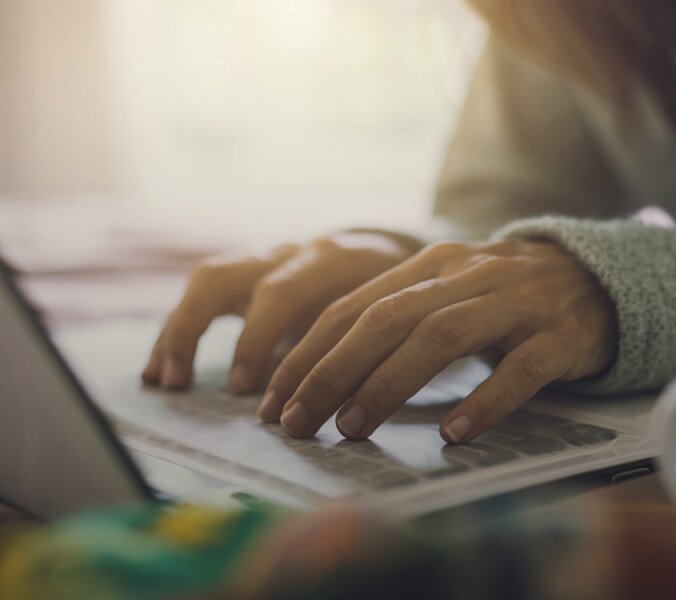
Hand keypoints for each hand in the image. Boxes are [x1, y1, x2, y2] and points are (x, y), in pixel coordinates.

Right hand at [141, 231, 420, 392]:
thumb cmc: (399, 294)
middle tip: (176, 384)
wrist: (396, 250)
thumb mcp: (397, 315)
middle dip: (193, 329)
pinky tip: (166, 366)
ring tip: (160, 379)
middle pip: (225, 276)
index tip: (241, 389)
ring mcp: (269, 257)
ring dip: (178, 330)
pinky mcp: (257, 270)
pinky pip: (209, 293)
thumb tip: (342, 404)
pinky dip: (184, 328)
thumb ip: (370, 346)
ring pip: (210, 279)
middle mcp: (292, 253)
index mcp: (333, 260)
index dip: (257, 339)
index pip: (282, 292)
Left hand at [263, 239, 616, 442]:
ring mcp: (516, 303)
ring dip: (390, 383)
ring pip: (441, 337)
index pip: (354, 306)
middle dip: (332, 371)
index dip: (309, 353)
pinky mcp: (559, 336)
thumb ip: (396, 317)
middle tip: (296, 422)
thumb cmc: (505, 296)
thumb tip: (325, 370)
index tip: (274, 400)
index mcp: (430, 265)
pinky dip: (485, 401)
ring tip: (352, 427)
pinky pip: (520, 370)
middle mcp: (467, 276)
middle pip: (386, 319)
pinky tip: (456, 435)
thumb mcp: (447, 291)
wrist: (596, 277)